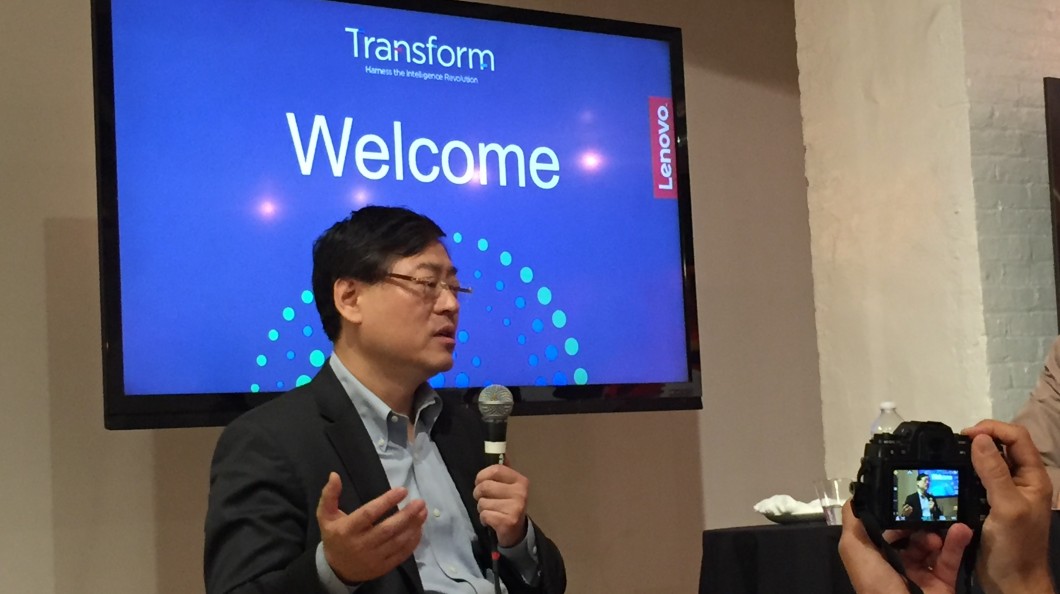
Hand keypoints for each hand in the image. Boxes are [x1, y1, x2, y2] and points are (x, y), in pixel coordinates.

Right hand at [316, 472, 427, 583]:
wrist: (337, 569)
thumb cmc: (334, 537)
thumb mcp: (325, 516)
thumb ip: (329, 495)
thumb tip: (334, 474)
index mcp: (347, 530)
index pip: (369, 514)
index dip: (386, 501)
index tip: (402, 490)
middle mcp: (361, 545)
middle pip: (387, 529)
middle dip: (406, 515)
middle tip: (420, 502)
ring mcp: (373, 558)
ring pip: (397, 542)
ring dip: (413, 526)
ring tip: (423, 512)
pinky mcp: (383, 567)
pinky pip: (401, 554)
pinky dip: (413, 542)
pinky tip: (419, 529)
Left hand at [473, 464, 528, 546]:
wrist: (517, 531)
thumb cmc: (508, 504)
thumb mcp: (508, 485)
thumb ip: (503, 471)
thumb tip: (501, 452)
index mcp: (520, 480)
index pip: (495, 469)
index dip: (482, 475)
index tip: (479, 482)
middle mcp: (520, 492)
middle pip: (485, 486)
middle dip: (478, 494)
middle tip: (484, 499)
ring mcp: (516, 507)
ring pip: (483, 502)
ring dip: (482, 508)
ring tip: (491, 511)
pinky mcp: (508, 521)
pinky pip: (485, 515)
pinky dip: (484, 519)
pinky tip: (492, 521)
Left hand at [838, 502, 971, 593]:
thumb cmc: (876, 583)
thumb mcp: (854, 550)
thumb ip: (853, 523)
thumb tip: (856, 497)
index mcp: (874, 557)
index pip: (884, 528)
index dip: (893, 513)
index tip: (904, 495)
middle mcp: (896, 563)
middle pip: (910, 535)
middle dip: (917, 523)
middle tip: (924, 515)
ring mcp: (921, 574)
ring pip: (931, 544)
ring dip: (935, 534)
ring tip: (935, 536)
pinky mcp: (943, 583)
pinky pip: (950, 559)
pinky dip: (956, 543)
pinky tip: (962, 530)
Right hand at [963, 420, 1053, 593]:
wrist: (1010, 582)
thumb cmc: (1015, 546)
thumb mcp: (1007, 506)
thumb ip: (994, 472)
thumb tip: (979, 438)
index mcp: (1033, 477)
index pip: (1017, 437)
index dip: (992, 429)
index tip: (965, 435)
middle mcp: (1021, 481)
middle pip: (1002, 446)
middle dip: (979, 439)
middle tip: (953, 446)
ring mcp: (1005, 493)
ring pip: (988, 462)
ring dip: (970, 456)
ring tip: (948, 458)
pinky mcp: (989, 504)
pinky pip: (977, 480)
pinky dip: (964, 473)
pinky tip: (950, 476)